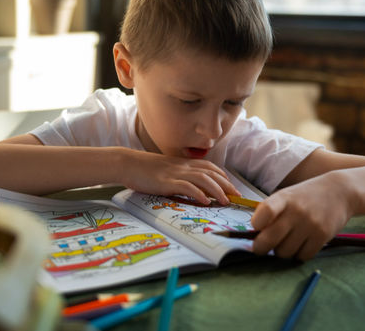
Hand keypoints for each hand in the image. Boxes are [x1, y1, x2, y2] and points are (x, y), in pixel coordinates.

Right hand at [121, 150, 240, 204]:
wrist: (127, 163)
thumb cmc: (145, 169)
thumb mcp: (166, 170)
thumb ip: (179, 176)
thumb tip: (191, 187)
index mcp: (183, 163)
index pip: (209, 167)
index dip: (223, 176)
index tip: (231, 186)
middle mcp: (182, 166)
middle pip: (211, 173)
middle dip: (226, 184)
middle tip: (237, 196)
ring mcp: (175, 173)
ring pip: (202, 179)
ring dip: (217, 190)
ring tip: (226, 201)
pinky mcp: (166, 182)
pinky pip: (186, 186)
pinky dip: (198, 193)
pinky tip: (206, 201)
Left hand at [251, 173, 355, 260]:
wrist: (339, 192)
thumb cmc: (306, 196)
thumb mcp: (287, 196)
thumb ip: (271, 211)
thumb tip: (254, 234)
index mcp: (284, 198)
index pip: (267, 211)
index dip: (257, 223)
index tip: (255, 228)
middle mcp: (297, 211)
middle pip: (270, 239)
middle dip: (261, 248)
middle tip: (260, 248)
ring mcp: (310, 225)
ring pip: (284, 252)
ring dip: (281, 251)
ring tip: (285, 242)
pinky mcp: (322, 236)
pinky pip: (302, 256)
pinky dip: (298, 254)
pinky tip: (300, 245)